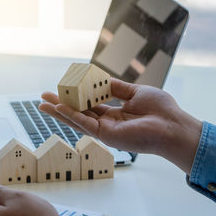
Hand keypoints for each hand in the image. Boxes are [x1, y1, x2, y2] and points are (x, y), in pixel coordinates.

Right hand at [39, 79, 201, 173]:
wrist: (173, 125)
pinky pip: (84, 123)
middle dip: (60, 106)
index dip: (75, 98)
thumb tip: (100, 79)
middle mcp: (107, 124)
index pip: (89, 106)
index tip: (63, 89)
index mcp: (114, 115)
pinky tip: (59, 107)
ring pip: (76, 120)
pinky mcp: (106, 135)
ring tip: (42, 104)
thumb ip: (116, 87)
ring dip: (59, 112)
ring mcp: (105, 131)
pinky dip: (71, 116)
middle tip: (44, 98)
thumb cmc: (160, 110)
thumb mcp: (135, 92)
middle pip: (78, 114)